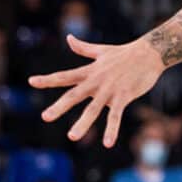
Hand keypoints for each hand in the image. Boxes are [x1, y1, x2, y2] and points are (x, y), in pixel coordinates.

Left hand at [27, 35, 165, 145]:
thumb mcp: (101, 50)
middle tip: (45, 117)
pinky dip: (112, 129)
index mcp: (89, 72)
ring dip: (83, 124)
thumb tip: (69, 38)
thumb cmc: (125, 53)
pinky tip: (107, 143)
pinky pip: (116, 116)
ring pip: (93, 109)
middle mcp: (96, 82)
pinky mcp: (124, 97)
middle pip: (74, 96)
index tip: (31, 81)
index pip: (64, 76)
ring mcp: (109, 90)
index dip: (48, 79)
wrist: (150, 53)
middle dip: (59, 107)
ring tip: (72, 137)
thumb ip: (83, 48)